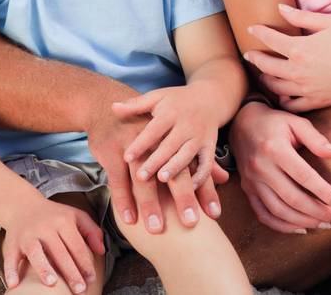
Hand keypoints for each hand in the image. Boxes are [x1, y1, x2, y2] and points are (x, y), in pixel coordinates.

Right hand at [0, 193, 105, 292]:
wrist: (23, 206)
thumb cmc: (55, 216)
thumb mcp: (76, 216)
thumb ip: (92, 231)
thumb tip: (102, 251)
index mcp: (63, 221)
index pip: (77, 246)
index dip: (85, 263)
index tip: (91, 279)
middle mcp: (45, 227)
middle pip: (59, 252)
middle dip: (70, 272)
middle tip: (79, 289)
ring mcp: (28, 235)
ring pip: (35, 253)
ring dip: (43, 268)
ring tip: (53, 283)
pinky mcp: (12, 243)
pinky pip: (10, 258)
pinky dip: (10, 271)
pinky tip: (14, 284)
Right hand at [85, 97, 226, 233]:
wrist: (106, 104)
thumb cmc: (146, 125)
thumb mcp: (173, 134)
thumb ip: (198, 158)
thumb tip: (224, 179)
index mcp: (175, 138)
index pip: (194, 166)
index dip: (205, 190)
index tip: (214, 215)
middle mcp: (157, 142)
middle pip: (174, 172)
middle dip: (183, 198)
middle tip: (190, 223)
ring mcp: (134, 146)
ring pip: (144, 178)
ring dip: (150, 203)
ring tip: (156, 227)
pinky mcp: (112, 151)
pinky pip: (119, 179)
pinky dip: (123, 200)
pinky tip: (129, 218)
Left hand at [112, 82, 227, 189]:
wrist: (210, 98)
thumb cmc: (177, 100)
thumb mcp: (157, 97)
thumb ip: (136, 105)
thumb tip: (113, 107)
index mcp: (171, 112)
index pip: (153, 129)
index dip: (140, 144)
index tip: (126, 157)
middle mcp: (186, 124)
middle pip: (170, 144)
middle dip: (156, 161)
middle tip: (140, 177)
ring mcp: (199, 136)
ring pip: (188, 154)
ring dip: (176, 167)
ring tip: (162, 179)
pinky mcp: (210, 147)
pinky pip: (207, 163)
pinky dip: (200, 176)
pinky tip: (189, 187)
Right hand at [228, 99, 330, 234]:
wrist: (242, 124)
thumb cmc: (275, 123)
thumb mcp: (296, 122)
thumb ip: (316, 138)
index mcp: (275, 149)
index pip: (303, 176)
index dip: (324, 192)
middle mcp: (261, 168)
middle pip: (292, 198)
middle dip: (318, 212)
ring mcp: (252, 181)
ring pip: (278, 211)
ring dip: (303, 222)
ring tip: (324, 225)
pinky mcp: (248, 190)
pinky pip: (264, 215)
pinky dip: (282, 226)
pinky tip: (301, 228)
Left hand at [244, 5, 330, 111]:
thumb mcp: (330, 22)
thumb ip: (302, 16)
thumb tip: (280, 8)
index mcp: (300, 49)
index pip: (270, 39)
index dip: (258, 32)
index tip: (252, 27)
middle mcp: (298, 71)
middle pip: (266, 66)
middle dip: (255, 58)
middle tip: (250, 54)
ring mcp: (306, 89)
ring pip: (275, 87)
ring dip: (265, 79)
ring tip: (263, 73)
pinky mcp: (317, 102)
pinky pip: (291, 105)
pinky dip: (282, 99)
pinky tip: (282, 93)